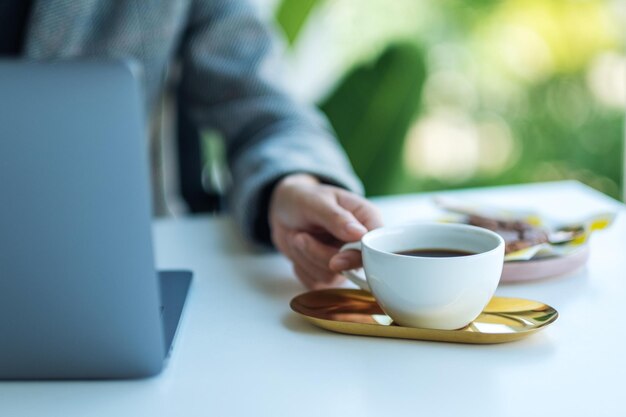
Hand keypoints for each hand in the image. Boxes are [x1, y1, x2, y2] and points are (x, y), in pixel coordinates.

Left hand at [269, 174, 382, 288]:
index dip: (357, 256)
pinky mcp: (329, 273)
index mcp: (367, 218)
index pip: (377, 246)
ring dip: (307, 258)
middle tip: (300, 237)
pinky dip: (302, 269)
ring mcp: (346, 260)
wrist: (283, 210)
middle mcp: (360, 242)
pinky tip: (298, 250)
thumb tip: (359, 233)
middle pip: (352, 266)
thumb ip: (337, 218)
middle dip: (320, 254)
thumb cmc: (304, 199)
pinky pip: (317, 283)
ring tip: (297, 237)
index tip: (336, 259)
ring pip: (332, 276)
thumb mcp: (317, 202)